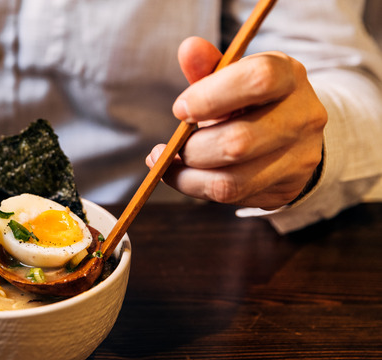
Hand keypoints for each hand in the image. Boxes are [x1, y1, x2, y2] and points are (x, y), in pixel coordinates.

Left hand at [146, 37, 326, 208]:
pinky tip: (181, 175)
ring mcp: (301, 155)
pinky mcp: (288, 186)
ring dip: (188, 174)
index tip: (180, 109)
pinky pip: (232, 197)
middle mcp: (304, 114)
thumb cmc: (249, 101)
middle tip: (171, 145)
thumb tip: (189, 48)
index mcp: (289, 75)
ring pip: (232, 180)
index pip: (258, 80)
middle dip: (192, 148)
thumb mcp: (231, 78)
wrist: (293, 133)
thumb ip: (208, 67)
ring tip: (170, 163)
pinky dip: (195, 188)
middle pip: (239, 142)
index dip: (210, 97)